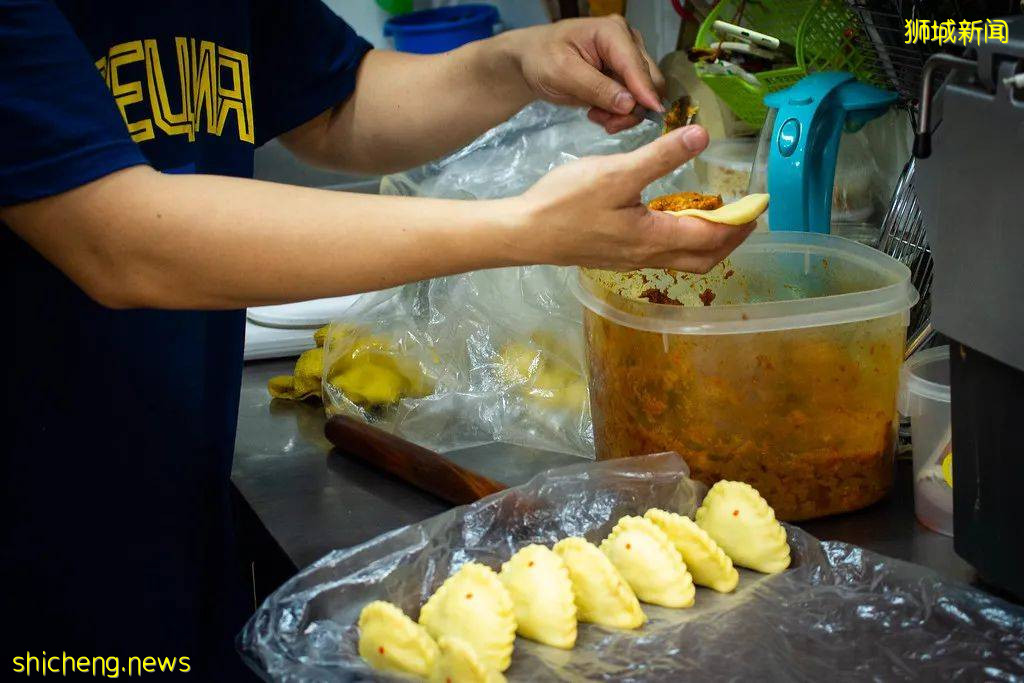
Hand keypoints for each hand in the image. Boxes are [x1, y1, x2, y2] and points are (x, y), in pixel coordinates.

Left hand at [508, 16, 665, 133]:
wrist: (532, 60)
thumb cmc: (542, 59)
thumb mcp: (562, 74)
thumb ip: (595, 88)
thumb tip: (629, 104)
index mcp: (612, 32)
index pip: (635, 64)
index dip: (645, 90)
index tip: (654, 112)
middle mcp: (627, 42)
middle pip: (648, 80)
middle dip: (632, 107)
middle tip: (605, 123)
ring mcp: (627, 59)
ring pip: (643, 94)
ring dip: (623, 113)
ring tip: (595, 116)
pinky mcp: (624, 76)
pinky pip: (633, 101)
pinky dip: (618, 113)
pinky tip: (597, 112)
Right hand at [508, 125, 755, 272]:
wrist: (524, 233)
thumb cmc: (567, 203)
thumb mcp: (617, 172)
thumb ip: (661, 156)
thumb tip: (701, 136)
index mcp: (655, 238)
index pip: (712, 236)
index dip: (741, 222)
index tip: (759, 205)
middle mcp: (648, 257)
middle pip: (703, 259)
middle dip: (730, 240)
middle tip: (744, 216)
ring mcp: (630, 261)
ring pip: (682, 260)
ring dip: (705, 243)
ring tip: (714, 216)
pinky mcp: (615, 257)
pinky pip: (662, 256)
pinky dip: (681, 242)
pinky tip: (671, 221)